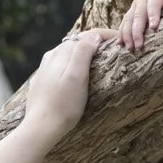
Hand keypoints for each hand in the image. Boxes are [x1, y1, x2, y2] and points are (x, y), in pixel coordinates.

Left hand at [20, 29, 109, 144]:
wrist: (41, 127)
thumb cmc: (63, 104)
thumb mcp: (77, 76)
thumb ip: (83, 52)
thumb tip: (94, 36)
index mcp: (61, 53)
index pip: (87, 35)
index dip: (106, 34)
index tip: (121, 39)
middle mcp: (51, 57)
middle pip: (77, 42)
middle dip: (95, 42)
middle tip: (113, 48)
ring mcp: (45, 70)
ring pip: (68, 54)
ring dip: (83, 53)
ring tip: (98, 60)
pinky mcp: (43, 82)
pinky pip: (61, 66)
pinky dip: (73, 65)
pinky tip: (76, 74)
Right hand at [120, 0, 162, 50]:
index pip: (153, 5)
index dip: (153, 16)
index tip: (154, 28)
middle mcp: (141, 0)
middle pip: (138, 16)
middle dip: (137, 31)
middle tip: (139, 45)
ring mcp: (134, 6)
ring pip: (128, 20)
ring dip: (127, 35)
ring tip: (129, 48)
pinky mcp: (130, 11)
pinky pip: (123, 23)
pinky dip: (121, 33)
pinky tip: (119, 44)